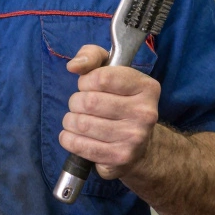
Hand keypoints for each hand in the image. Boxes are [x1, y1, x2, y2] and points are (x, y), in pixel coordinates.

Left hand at [59, 44, 160, 179]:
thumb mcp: (111, 70)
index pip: (101, 77)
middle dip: (75, 102)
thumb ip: (91, 56)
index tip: (87, 85)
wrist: (140, 145)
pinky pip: (79, 146)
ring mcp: (134, 138)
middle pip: (88, 102)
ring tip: (77, 120)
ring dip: (70, 120)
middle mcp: (145, 113)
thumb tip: (74, 66)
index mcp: (146, 87)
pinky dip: (68, 139)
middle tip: (80, 105)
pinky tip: (74, 136)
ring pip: (81, 124)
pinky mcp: (120, 158)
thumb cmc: (120, 100)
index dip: (86, 81)